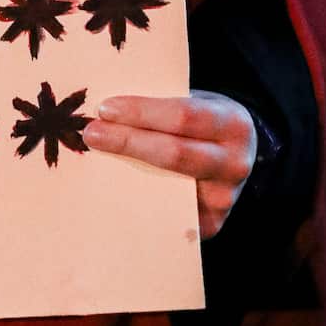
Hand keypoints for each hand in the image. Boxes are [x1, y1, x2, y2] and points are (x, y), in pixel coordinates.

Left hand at [84, 90, 256, 241]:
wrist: (234, 155)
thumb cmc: (201, 123)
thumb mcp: (194, 102)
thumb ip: (160, 105)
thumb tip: (106, 111)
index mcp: (233, 124)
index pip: (183, 116)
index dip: (141, 112)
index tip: (105, 108)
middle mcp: (234, 164)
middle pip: (174, 154)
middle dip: (127, 141)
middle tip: (91, 133)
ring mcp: (223, 198)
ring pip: (167, 188)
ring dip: (125, 174)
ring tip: (94, 159)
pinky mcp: (209, 223)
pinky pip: (166, 214)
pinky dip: (135, 200)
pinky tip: (110, 189)